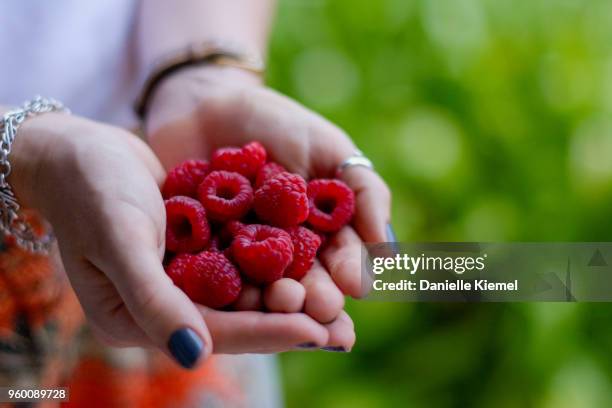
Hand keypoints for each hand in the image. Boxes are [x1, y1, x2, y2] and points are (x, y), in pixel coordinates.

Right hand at [8, 113, 336, 369]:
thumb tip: (193, 356)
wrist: (82, 150)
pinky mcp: (197, 250)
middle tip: (344, 331)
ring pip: (247, 294)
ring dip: (293, 297)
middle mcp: (166, 305)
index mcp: (138, 319)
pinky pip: (241, 262)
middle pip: (238, 319)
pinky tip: (314, 263)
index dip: (266, 332)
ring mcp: (182, 278)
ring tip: (341, 305)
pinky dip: (276, 263)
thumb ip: (154, 301)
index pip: (214, 332)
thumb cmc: (92, 191)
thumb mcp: (120, 242)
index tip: (317, 332)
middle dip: (292, 323)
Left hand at [145, 66, 391, 345]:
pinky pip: (207, 271)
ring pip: (257, 284)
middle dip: (311, 295)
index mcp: (318, 235)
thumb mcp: (331, 149)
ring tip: (279, 303)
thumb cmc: (279, 123)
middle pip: (300, 281)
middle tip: (317, 306)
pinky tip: (230, 293)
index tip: (353, 283)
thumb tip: (391, 254)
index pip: (339, 260)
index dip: (347, 272)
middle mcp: (281, 253)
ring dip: (270, 298)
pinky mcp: (196, 253)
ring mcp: (238, 255)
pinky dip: (218, 281)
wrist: (208, 102)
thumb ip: (365, 194)